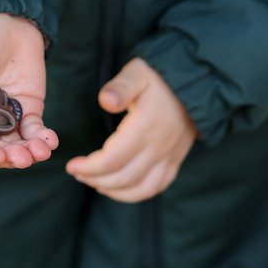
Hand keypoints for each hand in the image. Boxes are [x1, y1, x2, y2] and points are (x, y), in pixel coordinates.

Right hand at [0, 12, 58, 168]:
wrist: (5, 16)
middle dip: (8, 156)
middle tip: (24, 158)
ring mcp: (5, 116)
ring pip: (14, 144)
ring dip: (27, 153)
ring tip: (40, 151)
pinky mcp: (27, 108)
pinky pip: (34, 130)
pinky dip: (42, 139)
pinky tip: (49, 141)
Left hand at [65, 58, 196, 202]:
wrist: (195, 83)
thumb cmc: (159, 77)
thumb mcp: (138, 73)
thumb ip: (120, 86)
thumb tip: (104, 100)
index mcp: (145, 127)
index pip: (112, 159)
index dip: (90, 167)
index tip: (72, 165)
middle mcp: (158, 147)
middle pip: (123, 177)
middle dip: (95, 179)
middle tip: (77, 173)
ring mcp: (169, 157)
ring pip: (140, 188)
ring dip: (113, 190)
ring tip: (94, 182)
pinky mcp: (175, 161)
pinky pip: (156, 187)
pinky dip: (136, 194)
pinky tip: (119, 189)